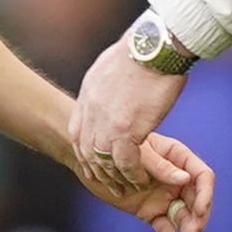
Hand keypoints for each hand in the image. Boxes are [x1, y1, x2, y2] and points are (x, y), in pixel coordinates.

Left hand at [70, 37, 188, 192]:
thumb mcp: (111, 63)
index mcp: (88, 92)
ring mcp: (107, 121)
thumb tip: (109, 87)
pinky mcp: (127, 129)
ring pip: (104, 160)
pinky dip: (133, 174)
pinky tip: (142, 178)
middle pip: (86, 149)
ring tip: (126, 187)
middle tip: (109, 184)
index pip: (75, 131)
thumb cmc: (144, 47)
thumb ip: (106, 83)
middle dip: (97, 170)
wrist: (156, 44)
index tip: (92, 162)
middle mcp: (92, 109)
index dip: (83, 150)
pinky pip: (125, 163)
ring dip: (115, 177)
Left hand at [76, 131, 214, 231]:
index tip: (199, 211)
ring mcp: (164, 196)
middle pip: (197, 201)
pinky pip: (165, 226)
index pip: (202, 177)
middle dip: (198, 220)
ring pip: (184, 217)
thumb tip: (186, 179)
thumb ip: (162, 167)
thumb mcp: (138, 153)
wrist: (90, 161)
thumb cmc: (114, 147)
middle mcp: (175, 179)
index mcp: (177, 158)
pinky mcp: (151, 211)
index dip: (205, 195)